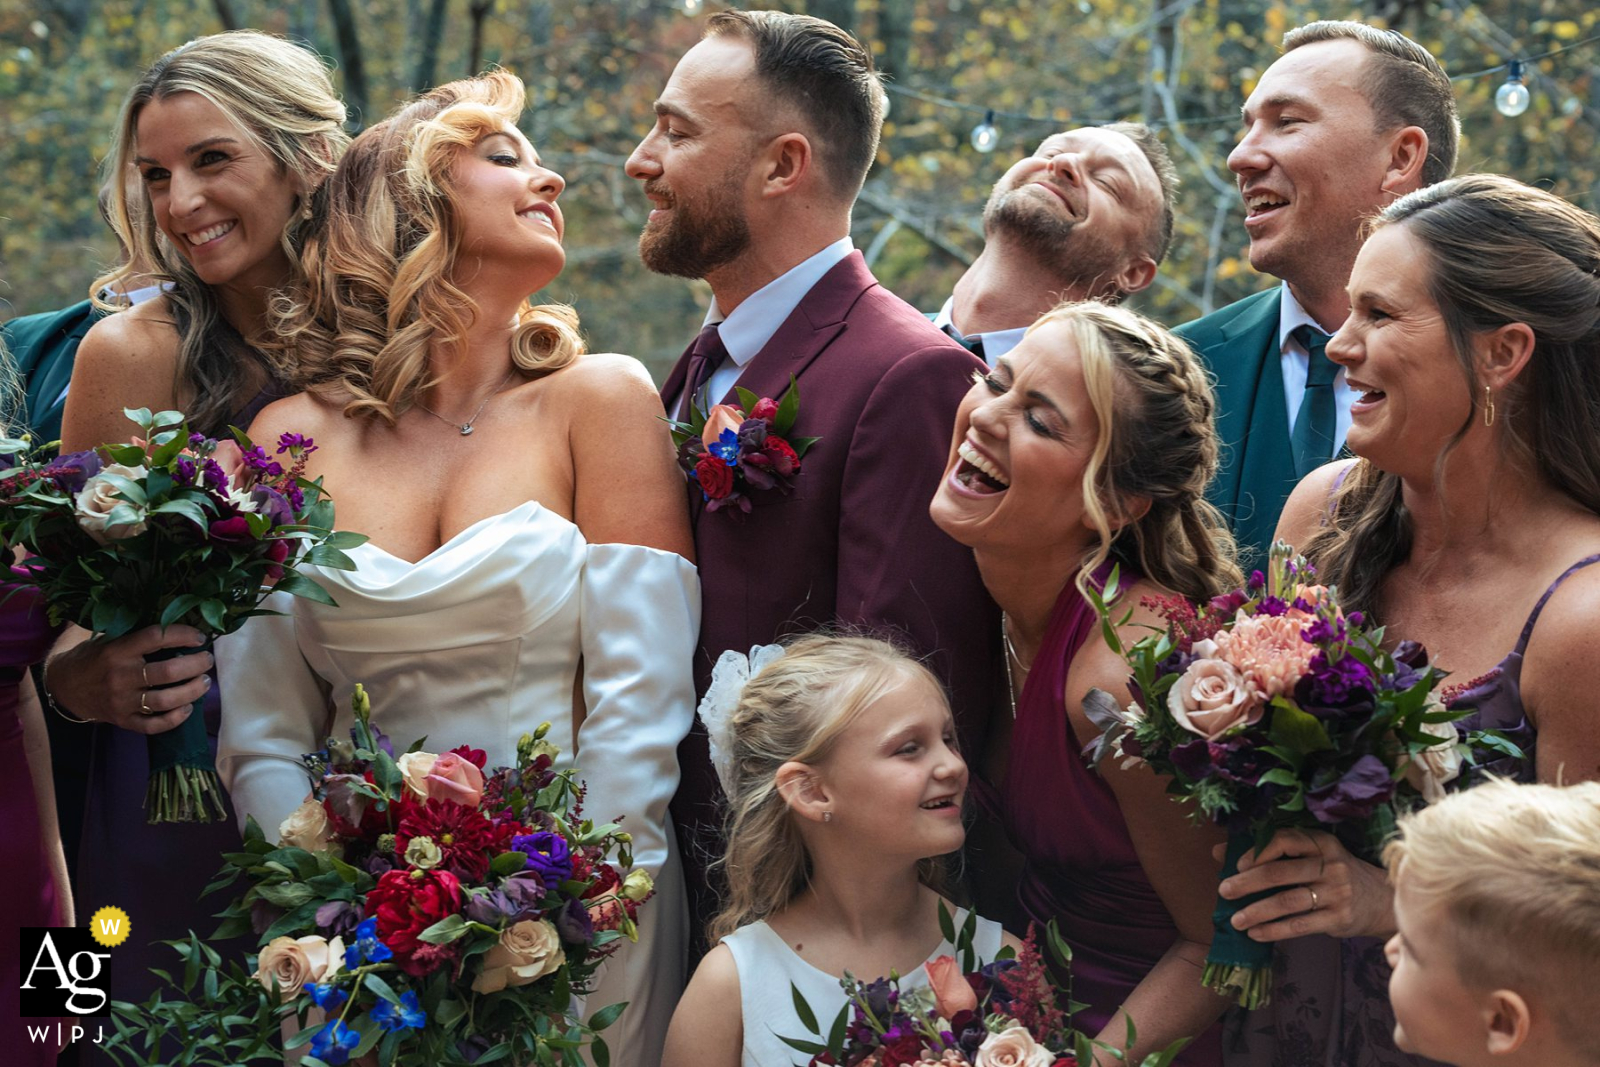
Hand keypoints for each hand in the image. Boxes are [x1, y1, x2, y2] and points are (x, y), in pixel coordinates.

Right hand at [45, 625, 210, 734]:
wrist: (65, 686)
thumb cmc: (95, 657)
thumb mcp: (110, 639)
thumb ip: (139, 636)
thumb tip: (181, 626)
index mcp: (118, 651)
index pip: (156, 638)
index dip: (182, 634)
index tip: (200, 637)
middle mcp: (120, 676)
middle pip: (168, 672)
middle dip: (196, 665)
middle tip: (207, 660)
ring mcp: (122, 701)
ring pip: (165, 700)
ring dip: (192, 691)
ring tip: (205, 682)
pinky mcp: (123, 720)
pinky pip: (153, 725)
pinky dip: (175, 719)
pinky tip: (187, 708)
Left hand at [1214, 828, 1396, 940]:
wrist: (1379, 899)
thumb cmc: (1332, 873)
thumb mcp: (1311, 855)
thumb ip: (1270, 852)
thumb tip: (1219, 852)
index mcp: (1321, 843)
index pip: (1285, 840)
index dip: (1258, 851)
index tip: (1238, 864)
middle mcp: (1330, 865)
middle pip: (1281, 873)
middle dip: (1248, 883)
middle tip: (1224, 891)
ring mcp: (1336, 893)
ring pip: (1287, 902)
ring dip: (1257, 912)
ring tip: (1235, 920)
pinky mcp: (1338, 919)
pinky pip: (1299, 925)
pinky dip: (1274, 930)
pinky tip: (1255, 933)